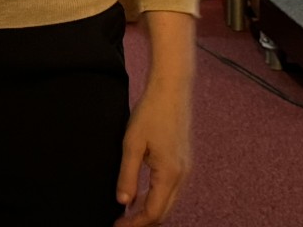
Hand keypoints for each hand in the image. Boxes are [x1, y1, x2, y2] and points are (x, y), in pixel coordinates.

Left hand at [116, 77, 190, 223]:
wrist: (172, 89)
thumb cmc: (151, 112)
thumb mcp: (132, 144)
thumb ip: (127, 175)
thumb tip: (123, 202)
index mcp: (169, 173)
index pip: (153, 212)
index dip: (135, 224)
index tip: (117, 226)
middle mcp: (182, 175)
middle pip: (164, 212)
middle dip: (143, 222)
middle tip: (121, 223)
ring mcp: (185, 168)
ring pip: (169, 202)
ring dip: (150, 211)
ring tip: (128, 213)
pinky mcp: (183, 160)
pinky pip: (171, 189)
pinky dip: (157, 197)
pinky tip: (141, 194)